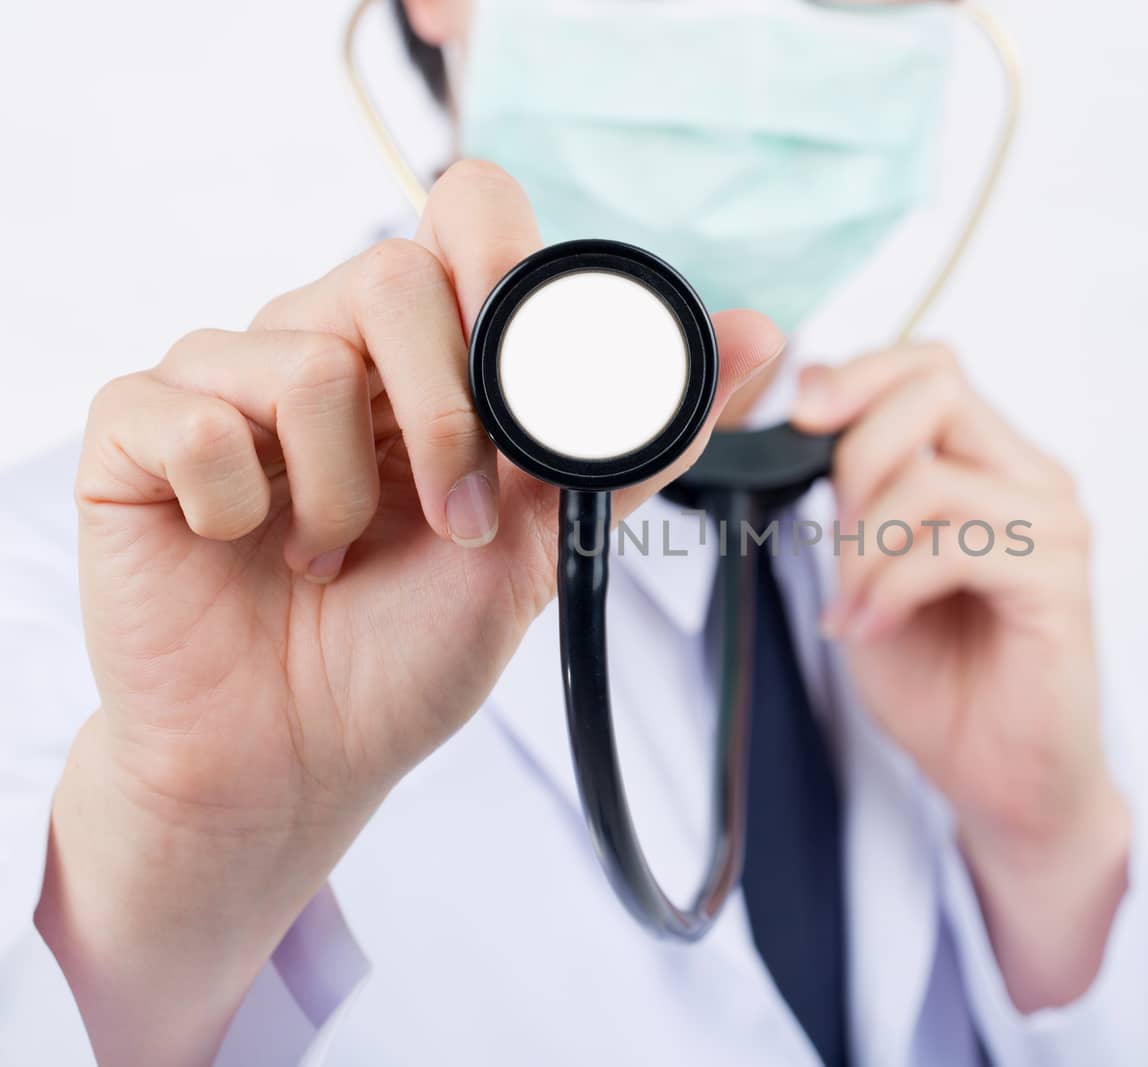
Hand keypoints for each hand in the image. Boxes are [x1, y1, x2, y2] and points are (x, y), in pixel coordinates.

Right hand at [39, 160, 780, 1066]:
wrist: (305, 759)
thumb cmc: (412, 647)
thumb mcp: (545, 539)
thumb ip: (637, 437)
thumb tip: (760, 336)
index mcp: (421, 354)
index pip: (463, 213)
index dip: (502, 260)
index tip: (529, 359)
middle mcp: (323, 342)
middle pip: (388, 273)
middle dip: (448, 416)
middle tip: (455, 517)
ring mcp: (223, 380)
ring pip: (295, 353)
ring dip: (346, 490)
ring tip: (338, 557)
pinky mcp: (137, 435)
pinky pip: (187, 414)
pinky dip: (241, 503)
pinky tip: (250, 546)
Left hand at [791, 343, 1129, 1011]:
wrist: (1001, 779)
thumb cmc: (943, 680)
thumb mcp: (869, 569)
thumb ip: (856, 498)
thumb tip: (818, 423)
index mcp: (992, 465)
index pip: (932, 366)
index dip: (861, 373)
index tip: (804, 415)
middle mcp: (1033, 480)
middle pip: (937, 389)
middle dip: (857, 458)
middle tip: (839, 540)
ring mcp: (1054, 525)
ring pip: (932, 476)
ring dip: (867, 547)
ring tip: (855, 607)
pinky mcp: (1059, 578)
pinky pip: (953, 546)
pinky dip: (892, 587)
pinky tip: (874, 626)